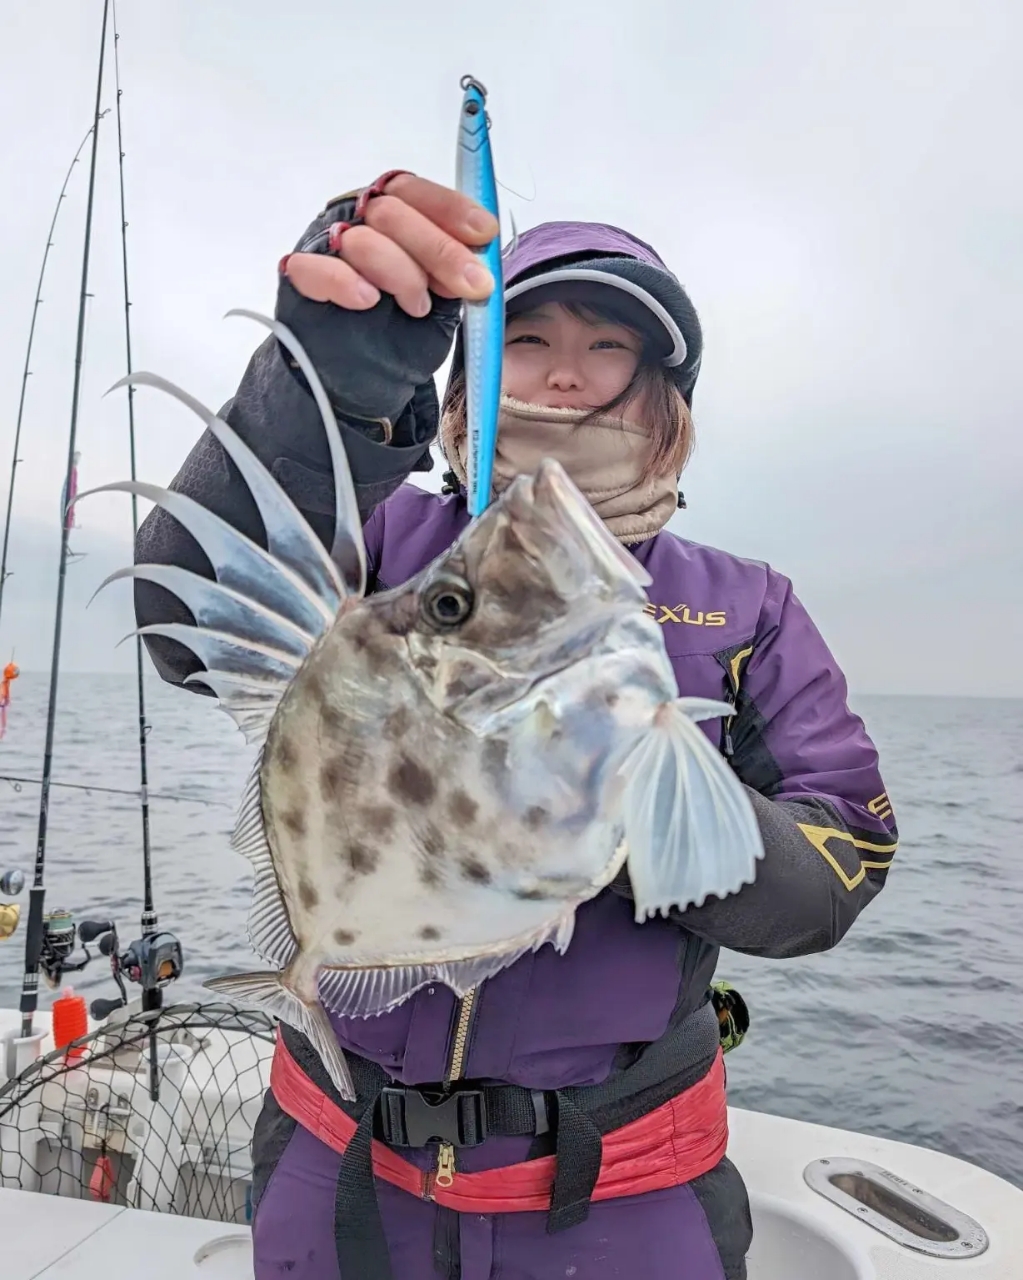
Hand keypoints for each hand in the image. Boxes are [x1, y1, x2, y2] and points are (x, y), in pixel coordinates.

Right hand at [282, 173, 499, 318]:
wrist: (364, 382)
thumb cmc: (402, 333)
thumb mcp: (442, 299)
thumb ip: (454, 271)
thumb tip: (479, 255)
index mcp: (390, 215)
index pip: (412, 191)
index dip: (449, 208)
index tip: (483, 233)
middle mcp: (355, 221)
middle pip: (391, 211)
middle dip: (439, 249)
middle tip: (472, 284)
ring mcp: (325, 248)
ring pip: (362, 240)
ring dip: (401, 273)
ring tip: (417, 307)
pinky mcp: (300, 281)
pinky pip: (314, 268)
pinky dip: (344, 281)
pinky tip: (367, 299)